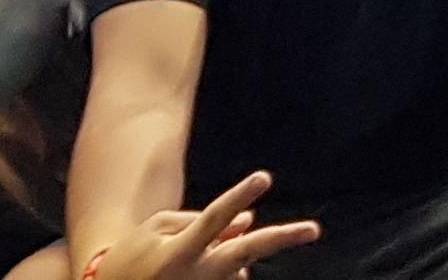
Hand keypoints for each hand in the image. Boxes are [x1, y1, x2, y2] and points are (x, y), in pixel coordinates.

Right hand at [94, 172, 321, 279]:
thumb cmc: (133, 258)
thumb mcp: (157, 230)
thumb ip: (203, 221)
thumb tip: (248, 220)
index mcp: (178, 253)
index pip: (214, 218)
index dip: (239, 196)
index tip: (263, 178)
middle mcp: (197, 277)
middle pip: (246, 252)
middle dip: (281, 239)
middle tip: (313, 229)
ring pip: (238, 264)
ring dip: (227, 254)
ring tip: (185, 262)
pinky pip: (233, 278)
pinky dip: (227, 269)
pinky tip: (206, 264)